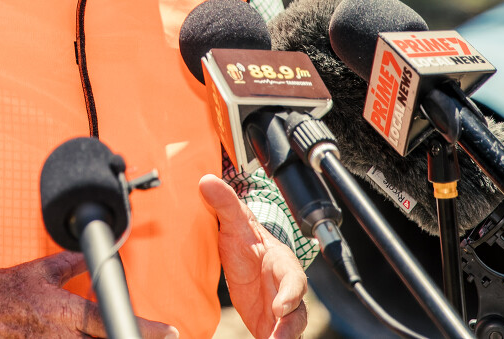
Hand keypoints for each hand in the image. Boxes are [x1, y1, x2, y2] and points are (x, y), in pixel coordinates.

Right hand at [0, 250, 177, 338]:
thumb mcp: (41, 271)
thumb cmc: (5, 290)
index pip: (111, 320)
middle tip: (149, 337)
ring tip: (122, 335)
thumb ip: (72, 264)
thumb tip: (96, 253)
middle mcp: (59, 335)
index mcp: (64, 309)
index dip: (145, 329)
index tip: (171, 333)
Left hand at [201, 175, 308, 338]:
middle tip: (279, 338)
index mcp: (282, 264)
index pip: (293, 279)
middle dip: (291, 325)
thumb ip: (224, 205)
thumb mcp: (234, 224)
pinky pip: (275, 336)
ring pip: (290, 328)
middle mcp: (286, 289)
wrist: (245, 258)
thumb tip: (206, 181)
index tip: (279, 306)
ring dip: (283, 337)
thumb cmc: (245, 242)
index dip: (290, 293)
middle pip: (297, 311)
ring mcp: (280, 309)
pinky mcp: (269, 324)